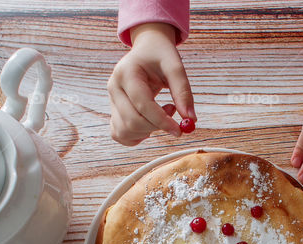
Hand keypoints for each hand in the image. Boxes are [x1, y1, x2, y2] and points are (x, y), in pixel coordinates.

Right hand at [107, 22, 195, 145]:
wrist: (146, 48)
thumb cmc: (160, 55)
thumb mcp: (174, 66)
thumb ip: (183, 92)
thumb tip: (191, 119)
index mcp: (126, 73)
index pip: (143, 105)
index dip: (162, 121)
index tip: (179, 130)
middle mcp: (114, 87)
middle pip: (132, 121)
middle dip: (156, 126)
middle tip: (172, 110)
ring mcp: (111, 100)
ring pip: (125, 131)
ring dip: (147, 131)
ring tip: (160, 114)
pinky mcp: (113, 110)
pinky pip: (120, 134)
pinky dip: (136, 136)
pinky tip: (148, 123)